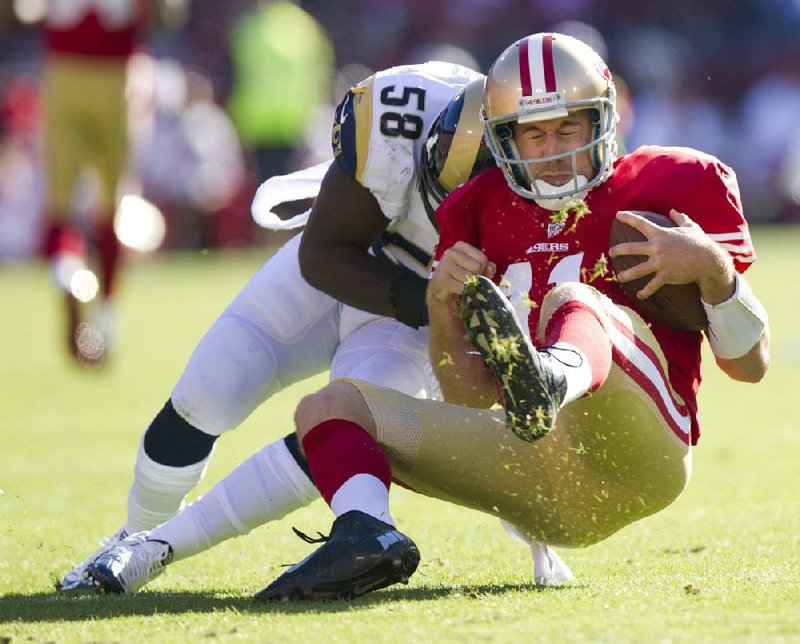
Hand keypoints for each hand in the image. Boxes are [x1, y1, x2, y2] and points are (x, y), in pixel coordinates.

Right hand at [427, 242, 495, 304]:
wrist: (439, 289)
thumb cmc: (459, 275)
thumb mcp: (475, 267)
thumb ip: (486, 266)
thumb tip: (490, 269)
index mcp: (460, 246)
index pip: (482, 258)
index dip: (483, 268)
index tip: (477, 273)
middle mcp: (450, 253)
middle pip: (476, 267)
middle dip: (477, 277)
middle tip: (471, 280)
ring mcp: (445, 265)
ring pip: (469, 278)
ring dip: (471, 285)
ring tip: (465, 286)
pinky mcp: (442, 280)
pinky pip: (462, 287)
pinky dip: (465, 292)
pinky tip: (460, 291)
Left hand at [608, 209, 734, 302]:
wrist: (709, 260)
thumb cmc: (700, 243)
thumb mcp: (691, 227)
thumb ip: (680, 218)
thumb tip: (673, 211)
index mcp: (661, 234)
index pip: (641, 223)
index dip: (628, 218)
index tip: (617, 215)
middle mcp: (657, 247)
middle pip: (631, 248)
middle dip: (618, 250)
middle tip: (611, 253)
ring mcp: (660, 262)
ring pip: (637, 270)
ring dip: (626, 275)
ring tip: (619, 277)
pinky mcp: (666, 275)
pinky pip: (652, 285)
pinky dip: (645, 291)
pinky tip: (639, 295)